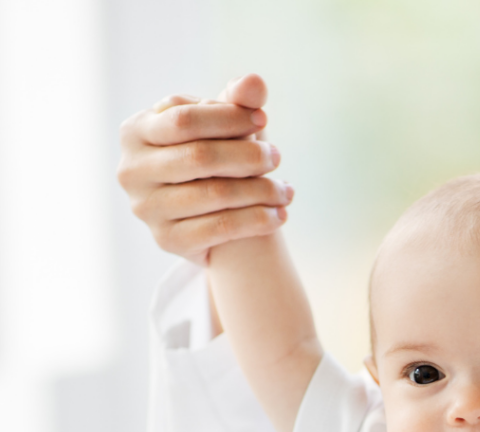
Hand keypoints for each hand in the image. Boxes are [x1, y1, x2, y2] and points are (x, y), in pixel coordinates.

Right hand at [117, 74, 292, 263]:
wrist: (205, 215)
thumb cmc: (210, 158)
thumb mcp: (219, 128)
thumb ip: (235, 103)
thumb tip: (256, 82)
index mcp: (135, 132)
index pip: (185, 118)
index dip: (228, 117)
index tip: (262, 120)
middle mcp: (132, 171)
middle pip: (200, 157)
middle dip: (247, 155)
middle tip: (277, 156)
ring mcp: (146, 209)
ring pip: (214, 195)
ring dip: (260, 191)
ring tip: (287, 190)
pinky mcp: (168, 240)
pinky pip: (221, 228)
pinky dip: (257, 221)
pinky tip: (280, 215)